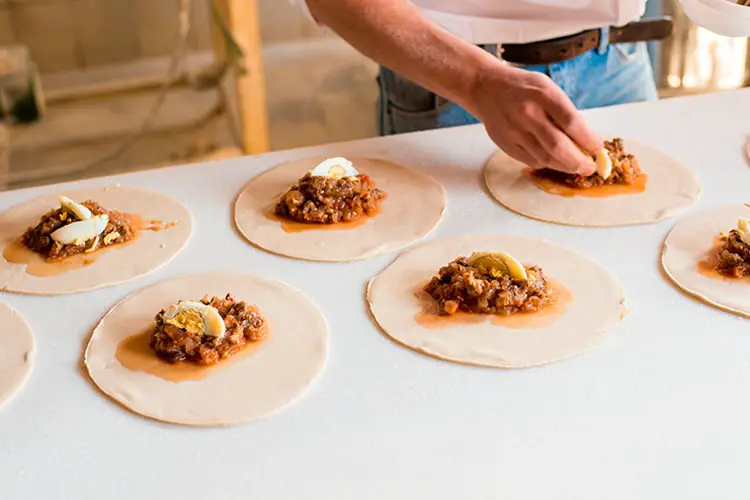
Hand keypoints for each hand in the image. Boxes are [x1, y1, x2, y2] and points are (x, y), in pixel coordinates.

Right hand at [469, 64, 601, 174]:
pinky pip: (531, 161)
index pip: (571, 122)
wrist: (485, 88)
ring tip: (574, 166)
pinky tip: (552, 159)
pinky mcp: (506, 144)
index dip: (588, 140)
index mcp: (543, 94)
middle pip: (558, 146)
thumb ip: (564, 110)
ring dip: (564, 166)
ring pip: (545, 158)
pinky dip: (546, 163)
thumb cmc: (522, 87)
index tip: (598, 148)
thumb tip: (585, 139)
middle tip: (589, 167)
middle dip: (579, 162)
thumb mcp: (546, 87)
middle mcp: (528, 114)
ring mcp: (514, 131)